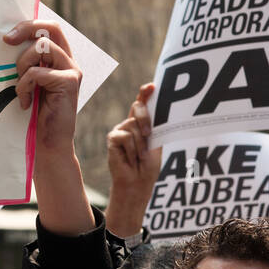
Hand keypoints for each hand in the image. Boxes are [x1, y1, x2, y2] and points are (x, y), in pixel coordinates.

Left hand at [4, 19, 91, 235]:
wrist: (47, 145)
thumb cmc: (32, 115)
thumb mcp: (26, 83)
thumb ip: (24, 64)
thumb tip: (3, 41)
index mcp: (59, 58)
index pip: (49, 27)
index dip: (29, 24)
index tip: (6, 35)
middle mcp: (69, 61)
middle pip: (51, 28)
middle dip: (26, 29)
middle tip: (6, 40)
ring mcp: (71, 71)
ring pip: (41, 48)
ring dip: (22, 65)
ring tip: (21, 87)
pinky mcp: (69, 83)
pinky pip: (38, 72)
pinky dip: (25, 86)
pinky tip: (25, 103)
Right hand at [105, 83, 163, 238]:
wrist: (138, 183)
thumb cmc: (149, 165)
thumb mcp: (156, 143)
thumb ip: (154, 126)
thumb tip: (152, 110)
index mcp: (142, 123)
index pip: (143, 104)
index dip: (146, 93)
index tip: (152, 85)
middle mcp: (130, 124)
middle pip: (138, 108)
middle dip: (145, 119)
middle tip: (149, 135)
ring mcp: (120, 130)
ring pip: (133, 125)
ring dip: (140, 143)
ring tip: (139, 156)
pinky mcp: (112, 138)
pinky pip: (125, 136)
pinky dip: (131, 149)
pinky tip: (130, 159)